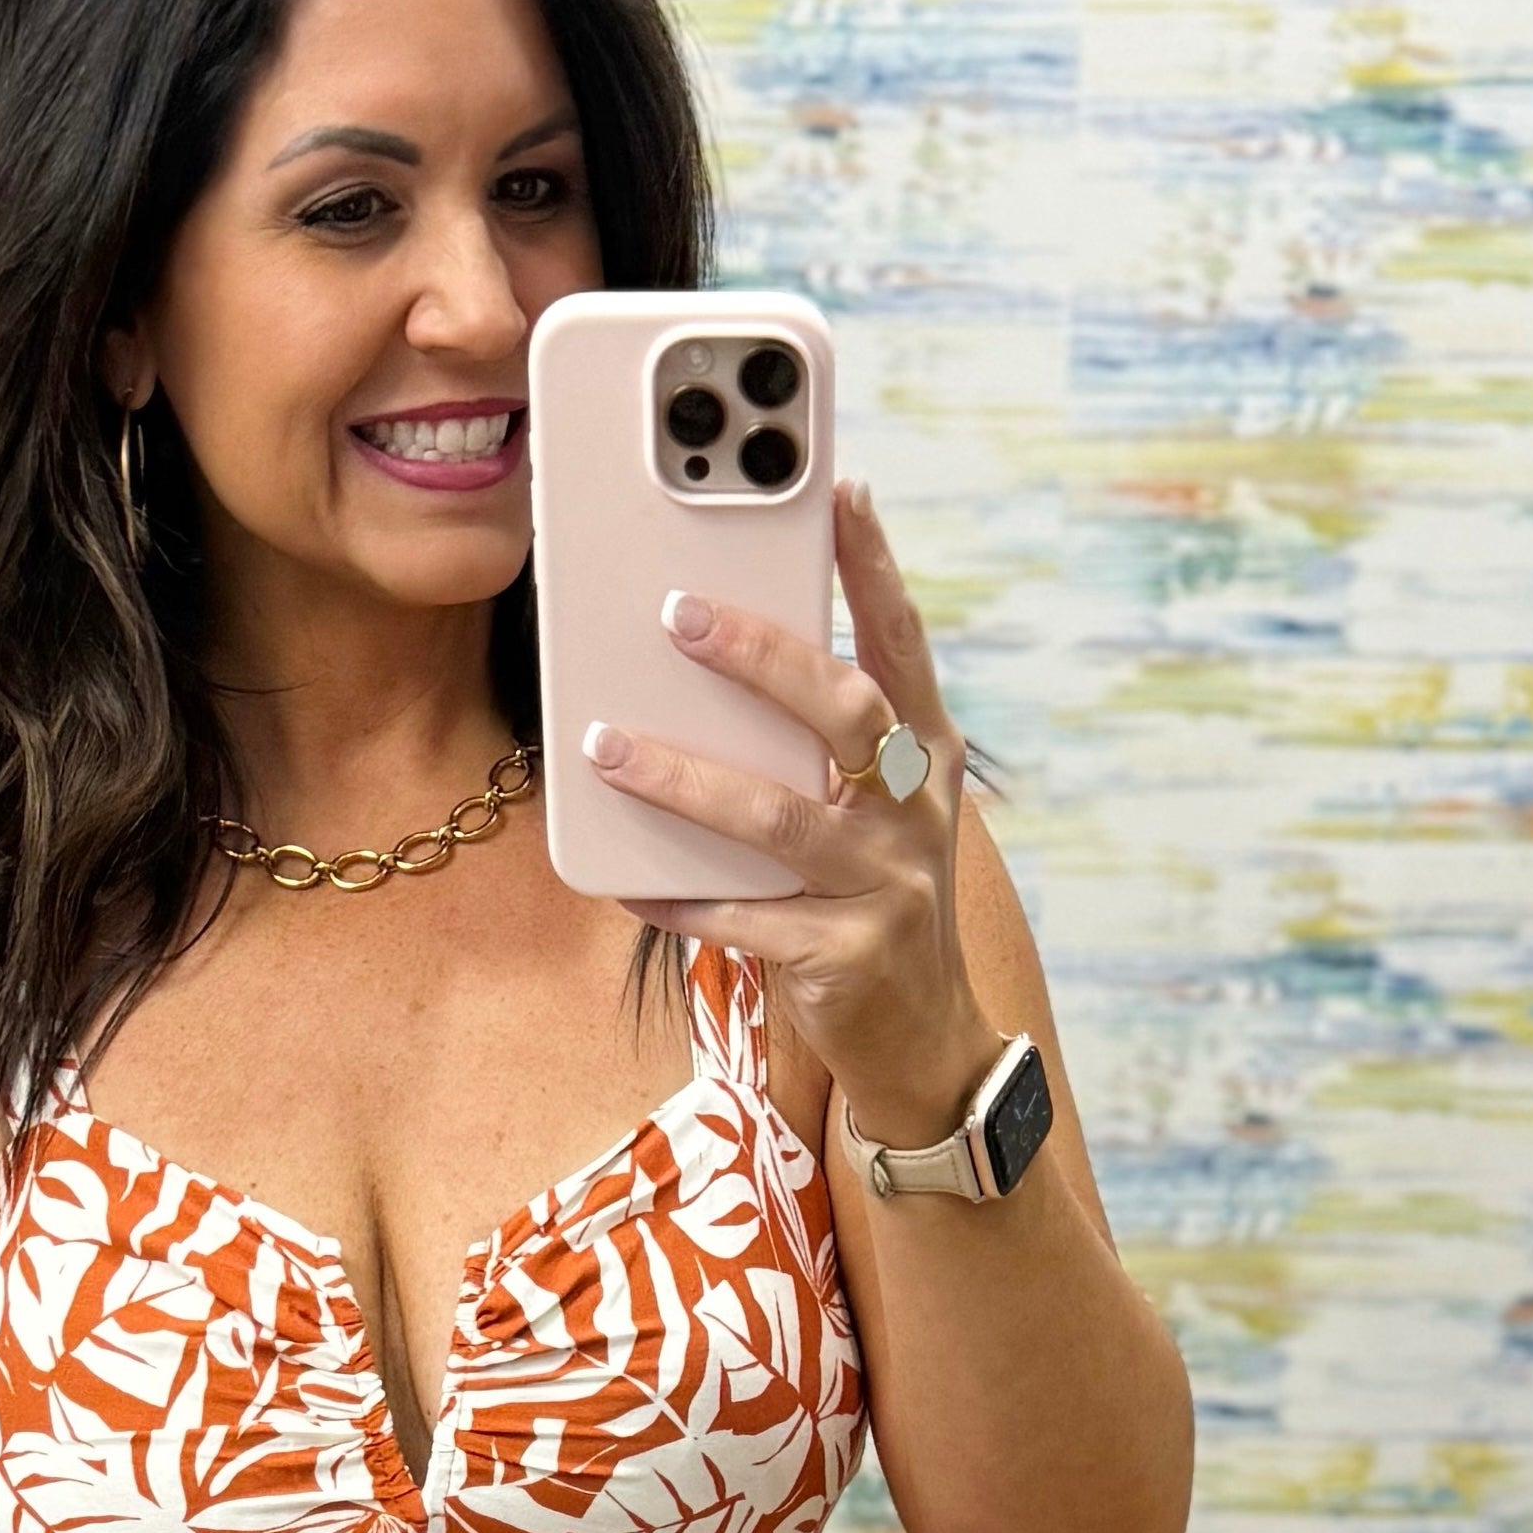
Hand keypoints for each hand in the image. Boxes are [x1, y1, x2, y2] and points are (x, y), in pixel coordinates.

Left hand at [582, 481, 995, 1151]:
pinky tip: (623, 879)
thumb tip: (715, 662)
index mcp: (925, 760)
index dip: (875, 569)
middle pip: (843, 714)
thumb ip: (820, 749)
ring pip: (777, 819)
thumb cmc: (872, 903)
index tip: (840, 491)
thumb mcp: (870, 815)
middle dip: (761, 658)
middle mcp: (915, 814)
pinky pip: (742, 919)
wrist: (922, 1041)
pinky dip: (677, 897)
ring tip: (606, 747)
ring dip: (684, 779)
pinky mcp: (843, 959)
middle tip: (678, 612)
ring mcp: (886, 888)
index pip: (903, 646)